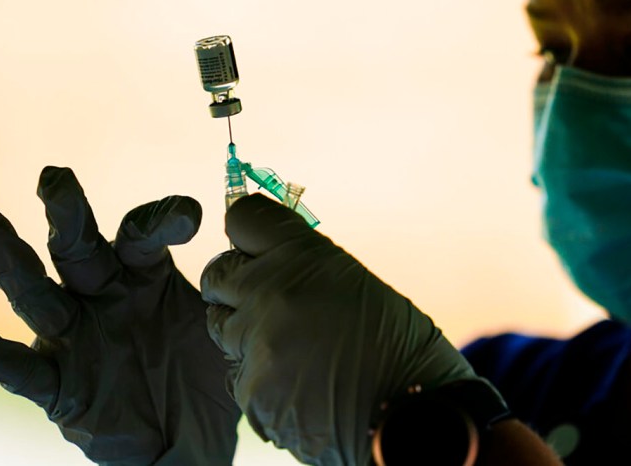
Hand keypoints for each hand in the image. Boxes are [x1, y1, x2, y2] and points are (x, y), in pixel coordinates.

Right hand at [0, 167, 240, 464]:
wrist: (191, 441)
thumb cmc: (206, 373)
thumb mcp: (228, 326)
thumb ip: (235, 288)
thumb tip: (265, 249)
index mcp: (145, 273)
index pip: (142, 232)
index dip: (161, 218)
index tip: (191, 217)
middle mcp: (103, 295)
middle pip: (77, 246)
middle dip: (67, 213)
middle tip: (55, 178)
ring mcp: (75, 337)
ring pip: (35, 292)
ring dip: (7, 259)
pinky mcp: (58, 384)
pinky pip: (18, 368)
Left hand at [201, 194, 495, 464]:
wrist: (413, 411)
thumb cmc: (395, 346)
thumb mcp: (352, 282)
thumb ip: (301, 264)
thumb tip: (263, 256)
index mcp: (302, 255)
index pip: (242, 220)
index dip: (247, 236)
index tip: (254, 249)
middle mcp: (271, 291)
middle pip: (217, 273)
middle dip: (235, 286)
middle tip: (265, 302)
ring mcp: (257, 343)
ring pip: (221, 326)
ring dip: (247, 334)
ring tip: (294, 349)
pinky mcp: (251, 389)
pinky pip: (237, 373)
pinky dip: (261, 378)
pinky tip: (299, 383)